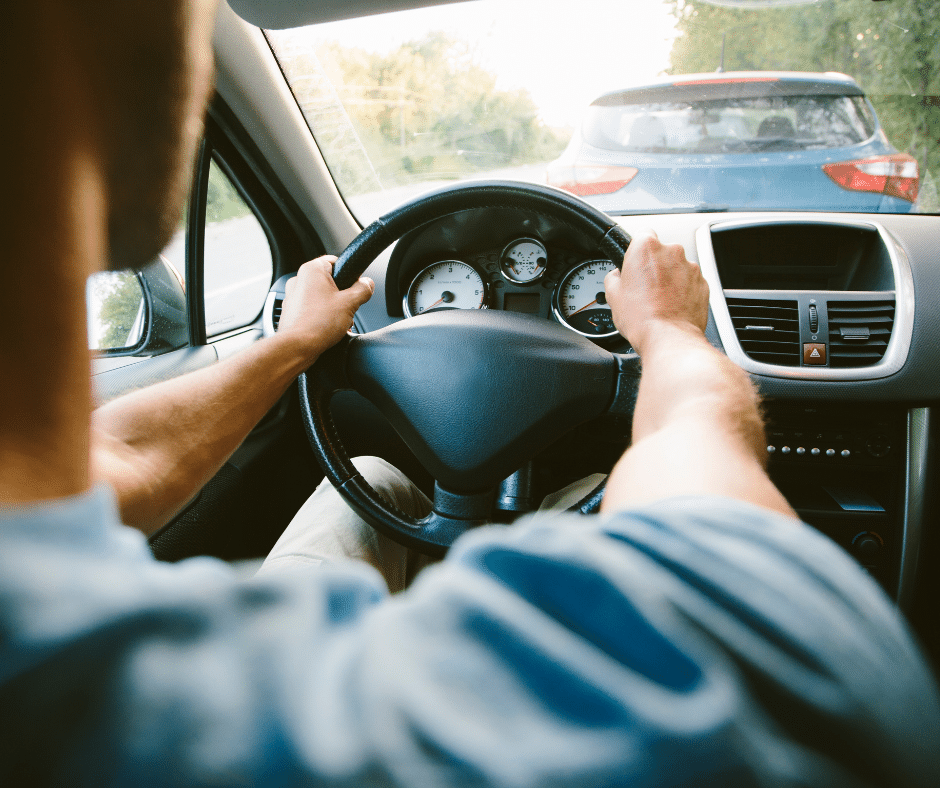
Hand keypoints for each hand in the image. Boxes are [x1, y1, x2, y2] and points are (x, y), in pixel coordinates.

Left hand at [275, 256, 374, 362]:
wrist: (298, 347)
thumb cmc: (318, 324)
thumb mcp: (350, 303)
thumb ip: (363, 289)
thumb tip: (367, 284)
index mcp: (311, 270)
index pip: (335, 261)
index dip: (349, 274)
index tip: (355, 285)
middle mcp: (299, 280)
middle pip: (329, 281)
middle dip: (341, 295)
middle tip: (347, 307)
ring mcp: (292, 296)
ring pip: (320, 297)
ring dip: (332, 307)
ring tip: (338, 321)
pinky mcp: (291, 312)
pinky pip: (312, 309)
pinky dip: (321, 316)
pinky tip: (328, 328)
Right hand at [604, 231, 708, 355]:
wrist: (669, 338)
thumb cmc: (642, 318)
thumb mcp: (613, 295)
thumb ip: (614, 276)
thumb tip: (617, 276)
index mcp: (647, 247)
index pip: (642, 234)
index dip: (636, 250)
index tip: (634, 262)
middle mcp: (672, 252)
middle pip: (661, 252)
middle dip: (654, 266)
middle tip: (644, 287)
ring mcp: (691, 267)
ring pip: (677, 267)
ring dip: (670, 279)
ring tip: (659, 301)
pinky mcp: (703, 284)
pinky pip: (690, 282)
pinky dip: (683, 291)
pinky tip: (672, 307)